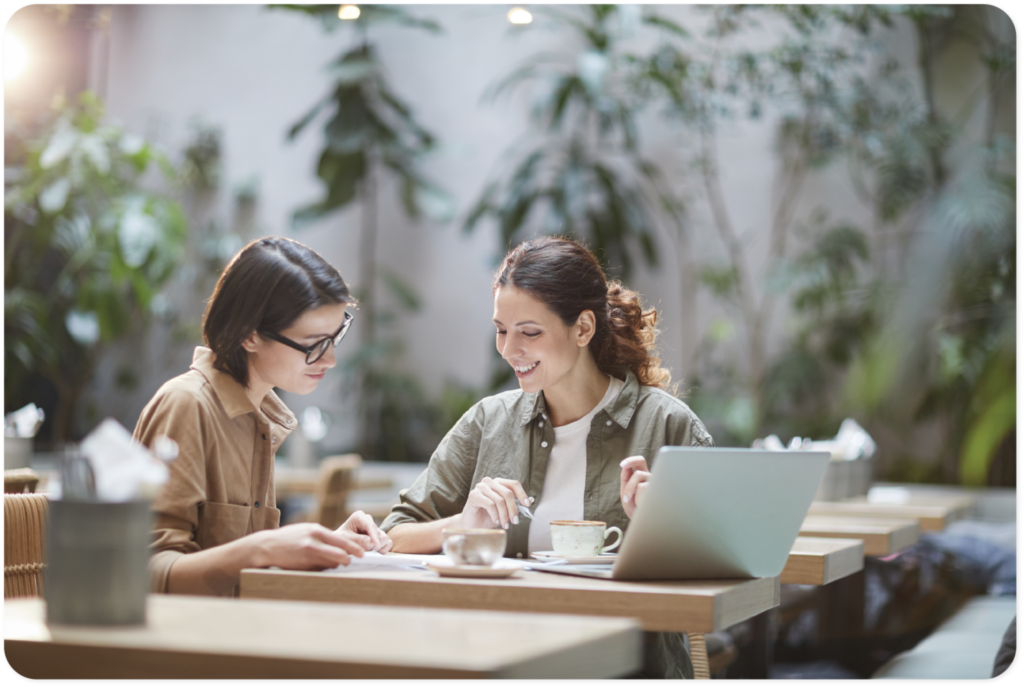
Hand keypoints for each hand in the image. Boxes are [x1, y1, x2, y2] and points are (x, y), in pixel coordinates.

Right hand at [250, 522, 369, 569]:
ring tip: (336, 563)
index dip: (354, 547)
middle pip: (341, 551)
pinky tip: (321, 566)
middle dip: (351, 557)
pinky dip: (325, 568)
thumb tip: (339, 546)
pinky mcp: (303, 563)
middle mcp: (315, 539)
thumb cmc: (289, 539)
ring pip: (332, 562)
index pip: (342, 540)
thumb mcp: (306, 531)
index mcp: (317, 530)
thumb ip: (321, 537)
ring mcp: (309, 552)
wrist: (267, 546)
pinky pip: (321, 568)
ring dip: (337, 564)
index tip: (363, 552)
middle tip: (356, 561)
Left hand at [339, 510, 391, 552]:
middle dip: (373, 545)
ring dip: (377, 548)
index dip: (374, 536)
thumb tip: (370, 542)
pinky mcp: (379, 536)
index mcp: (359, 517)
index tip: (376, 545)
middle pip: (379, 534)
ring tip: (366, 551)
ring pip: (385, 539)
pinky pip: (388, 543)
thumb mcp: (344, 540)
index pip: (370, 526)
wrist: (339, 545)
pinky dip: (382, 550)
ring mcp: (375, 529)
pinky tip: (373, 552)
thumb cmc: (340, 540)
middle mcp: (368, 520)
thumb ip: (356, 540)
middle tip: (363, 551)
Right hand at [462, 477, 530, 529]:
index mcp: (498, 483)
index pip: (514, 484)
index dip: (522, 494)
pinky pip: (490, 504)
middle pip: (508, 493)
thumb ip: (515, 505)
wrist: (472, 525)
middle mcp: (489, 482)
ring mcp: (480, 487)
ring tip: (505, 524)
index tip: (526, 505)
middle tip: (515, 521)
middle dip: (513, 509)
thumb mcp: (505, 511)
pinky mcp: (474, 495)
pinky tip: (495, 520)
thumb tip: (530, 501)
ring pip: (499, 500)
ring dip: (504, 515)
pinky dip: (495, 514)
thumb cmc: (488, 517)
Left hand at [619, 455, 649, 519]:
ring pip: (638, 474)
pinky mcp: (659, 488)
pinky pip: (642, 486)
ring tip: (632, 501)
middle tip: (622, 465)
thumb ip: (625, 481)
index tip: (622, 464)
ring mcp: (654, 481)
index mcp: (641, 477)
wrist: (646, 523)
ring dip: (629, 488)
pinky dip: (638, 496)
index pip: (638, 463)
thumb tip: (624, 467)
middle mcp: (649, 477)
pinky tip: (642, 504)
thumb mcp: (627, 495)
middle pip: (641, 460)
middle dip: (631, 459)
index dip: (630, 461)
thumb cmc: (636, 509)